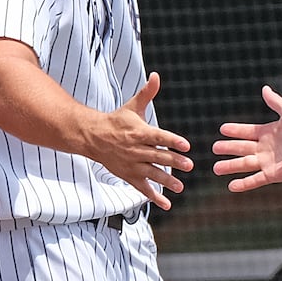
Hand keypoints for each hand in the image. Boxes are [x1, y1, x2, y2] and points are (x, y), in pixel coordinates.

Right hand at [95, 73, 193, 209]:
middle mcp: (136, 149)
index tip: (186, 145)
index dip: (172, 141)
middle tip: (189, 166)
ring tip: (180, 186)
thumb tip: (156, 76)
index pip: (159, 136)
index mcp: (139, 132)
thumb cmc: (116, 121)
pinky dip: (154, 197)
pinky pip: (143, 188)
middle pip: (158, 156)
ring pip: (151, 174)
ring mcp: (132, 164)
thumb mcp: (131, 106)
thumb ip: (147, 93)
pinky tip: (167, 204)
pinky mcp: (128, 175)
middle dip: (174, 162)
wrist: (92, 137)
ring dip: (166, 181)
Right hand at [213, 85, 281, 191]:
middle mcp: (266, 148)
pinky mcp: (273, 174)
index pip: (247, 131)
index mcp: (268, 133)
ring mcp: (268, 162)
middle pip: (242, 148)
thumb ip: (275, 101)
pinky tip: (231, 186)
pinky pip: (255, 180)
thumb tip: (265, 88)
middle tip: (214, 148)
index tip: (222, 129)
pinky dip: (243, 184)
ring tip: (216, 168)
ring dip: (230, 166)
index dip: (235, 130)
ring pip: (244, 165)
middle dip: (228, 148)